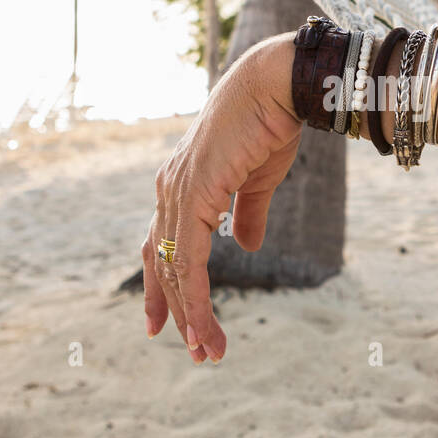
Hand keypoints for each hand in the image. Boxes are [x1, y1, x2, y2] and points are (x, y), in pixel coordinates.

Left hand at [141, 33, 301, 362]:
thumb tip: (245, 247)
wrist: (276, 86)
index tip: (162, 325)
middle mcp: (169, 190)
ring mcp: (176, 192)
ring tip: (207, 351)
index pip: (162, 244)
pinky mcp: (193, 195)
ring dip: (190, 316)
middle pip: (164, 263)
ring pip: (176, 270)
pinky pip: (191, 260)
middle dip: (177, 311)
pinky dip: (195, 298)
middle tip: (196, 351)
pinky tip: (204, 325)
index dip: (161, 287)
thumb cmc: (270, 123)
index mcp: (181, 185)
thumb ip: (246, 215)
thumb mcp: (258, 180)